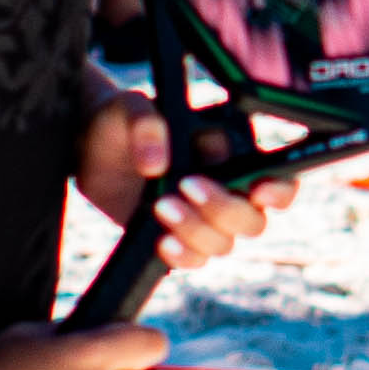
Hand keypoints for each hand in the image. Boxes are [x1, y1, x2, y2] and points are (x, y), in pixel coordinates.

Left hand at [76, 91, 289, 266]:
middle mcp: (227, 188)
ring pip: (224, 244)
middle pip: (254, 220)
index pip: (278, 176)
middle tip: (184, 186)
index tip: (258, 190)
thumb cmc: (120, 122)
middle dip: (223, 209)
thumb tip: (158, 164)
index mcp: (233, 150)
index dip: (279, 190)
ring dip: (195, 231)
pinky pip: (194, 260)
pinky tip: (161, 241)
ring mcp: (203, 218)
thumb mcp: (127, 109)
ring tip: (160, 206)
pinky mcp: (179, 238)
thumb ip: (145, 124)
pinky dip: (181, 256)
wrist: (89, 152)